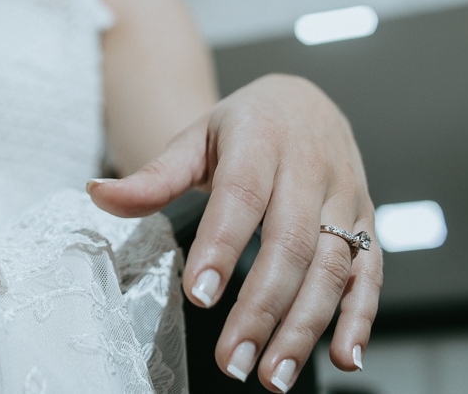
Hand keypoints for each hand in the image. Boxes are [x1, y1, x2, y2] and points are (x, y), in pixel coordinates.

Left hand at [87, 74, 381, 390]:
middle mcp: (311, 165)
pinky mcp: (367, 220)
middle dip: (261, 308)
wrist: (303, 100)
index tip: (199, 293)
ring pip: (332, 265)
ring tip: (274, 373)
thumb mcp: (194, 139)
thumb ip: (152, 176)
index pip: (241, 195)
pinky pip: (370, 271)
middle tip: (232, 359)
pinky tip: (344, 354)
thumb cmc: (244, 125)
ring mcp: (345, 194)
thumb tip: (97, 193)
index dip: (222, 245)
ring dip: (306, 325)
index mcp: (260, 138)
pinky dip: (360, 316)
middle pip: (290, 242)